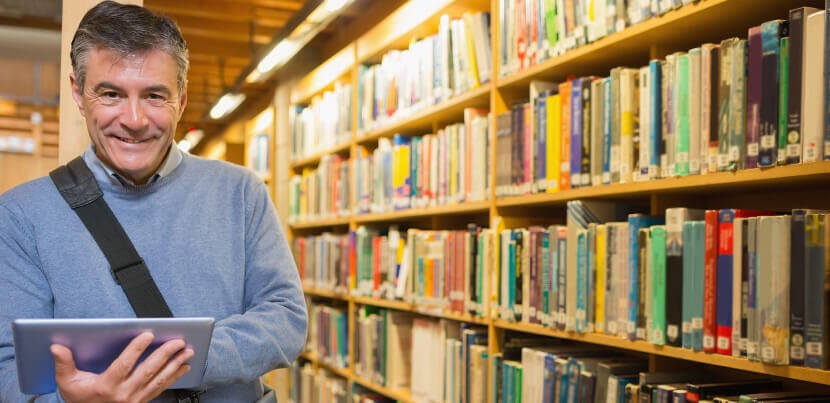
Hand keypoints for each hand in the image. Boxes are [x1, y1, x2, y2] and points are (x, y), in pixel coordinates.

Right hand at [51, 332, 194, 402]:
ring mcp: (135, 399)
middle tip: (178, 341)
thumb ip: (64, 364)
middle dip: (165, 355)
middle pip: (148, 371)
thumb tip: (57, 347)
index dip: (137, 349)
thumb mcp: (67, 383)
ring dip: (175, 365)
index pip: (125, 364)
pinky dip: (174, 377)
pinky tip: (184, 367)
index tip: (148, 335)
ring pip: (159, 380)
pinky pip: (161, 389)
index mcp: (106, 386)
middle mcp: (123, 394)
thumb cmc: (79, 400)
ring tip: (187, 352)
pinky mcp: (142, 402)